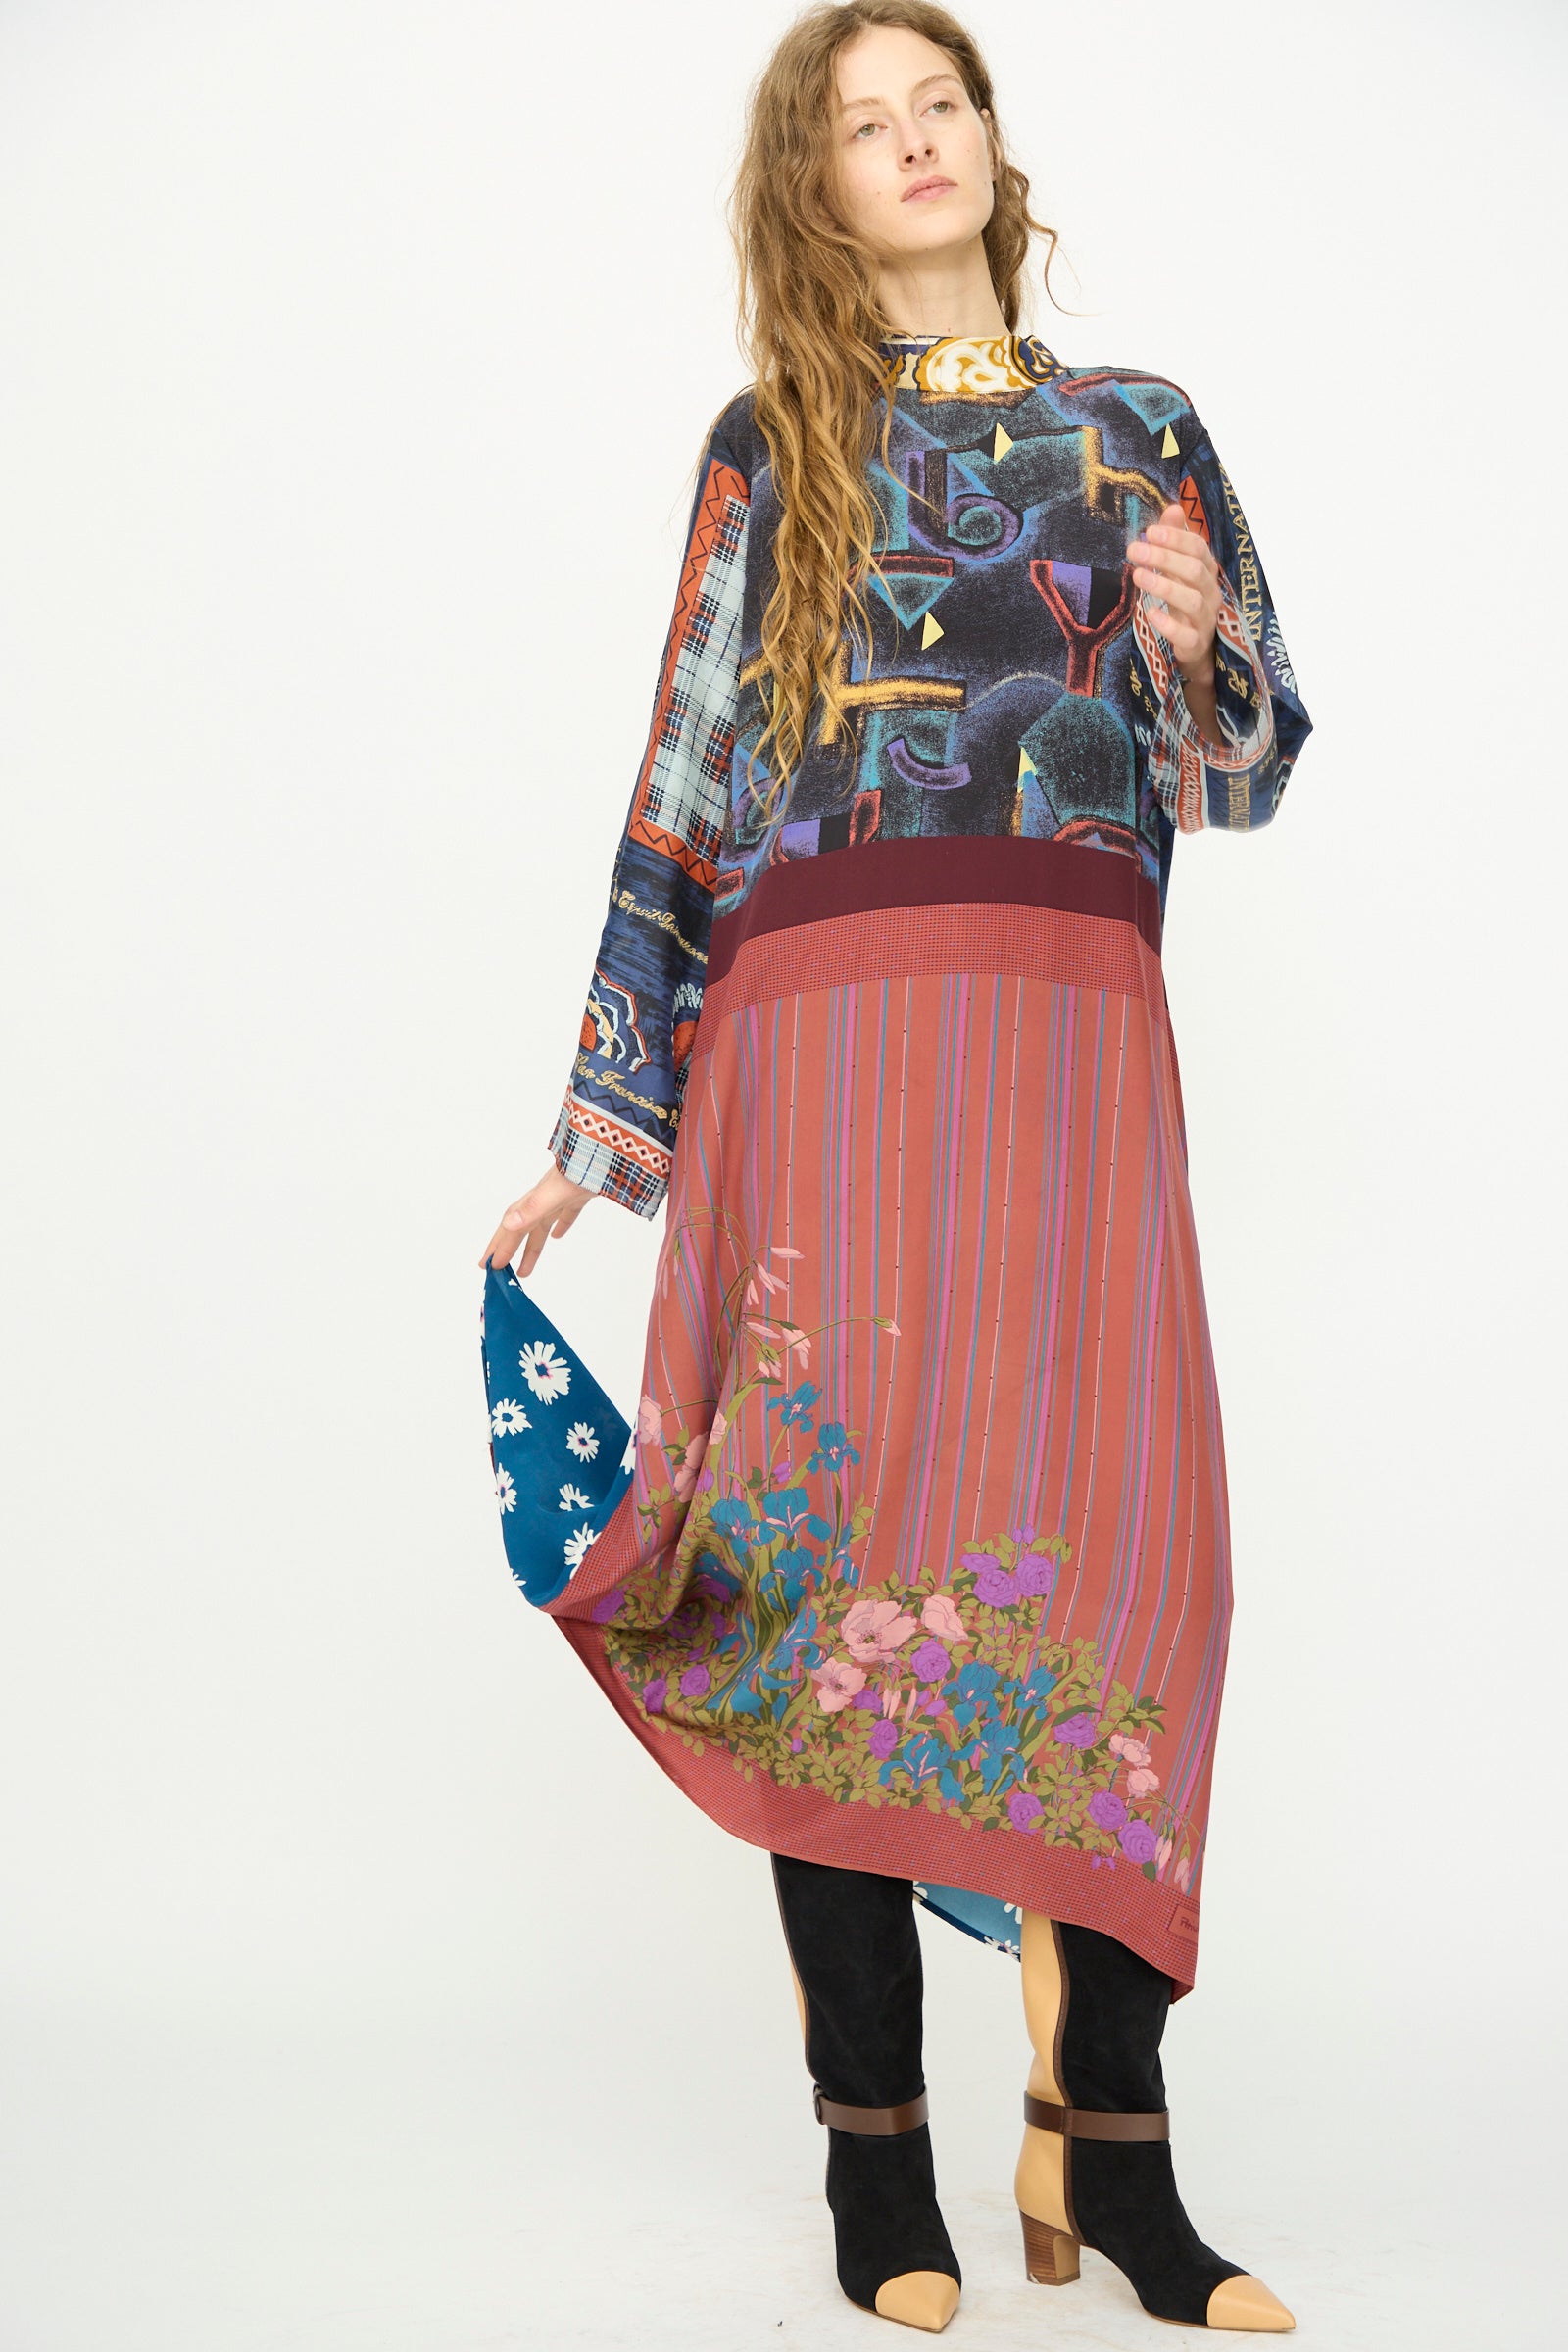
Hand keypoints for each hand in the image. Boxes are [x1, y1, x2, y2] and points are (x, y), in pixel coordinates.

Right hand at [478, 1161, 596, 1276]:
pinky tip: (558, 1235)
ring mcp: (562, 1195)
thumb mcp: (557, 1190)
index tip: (491, 1266)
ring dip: (531, 1247)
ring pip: (540, 1226)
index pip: (514, 1228)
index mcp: (537, 1199)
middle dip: (507, 1248)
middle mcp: (545, 1197)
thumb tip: (509, 1225)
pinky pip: (565, 1213)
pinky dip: (560, 1225)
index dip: (502, 1247)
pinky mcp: (580, 1193)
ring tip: (523, 1270)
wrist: (607, 1145)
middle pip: (521, 1228)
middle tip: (495, 1269)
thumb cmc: (583, 1165)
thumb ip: (534, 1208)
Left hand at [1126, 501, 1220, 680]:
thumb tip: (1173, 507)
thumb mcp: (1180, 570)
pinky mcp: (1195, 643)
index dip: (1176, 538)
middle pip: (1194, 570)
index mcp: (1207, 571)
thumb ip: (1176, 541)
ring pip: (1191, 599)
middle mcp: (1211, 592)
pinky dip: (1168, 623)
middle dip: (1164, 558)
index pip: (1198, 548)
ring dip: (1163, 586)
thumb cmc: (1185, 602)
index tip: (1149, 531)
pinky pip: (1186, 634)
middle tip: (1134, 549)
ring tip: (1137, 575)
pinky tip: (1149, 612)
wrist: (1197, 649)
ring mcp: (1206, 619)